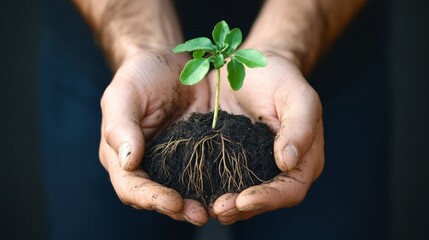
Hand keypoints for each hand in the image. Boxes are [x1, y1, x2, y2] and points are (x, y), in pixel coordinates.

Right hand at [99, 49, 209, 225]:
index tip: (174, 202)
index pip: (131, 186)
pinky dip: (214, 184)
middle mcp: (146, 164)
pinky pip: (203, 173)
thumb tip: (129, 162)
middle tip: (200, 214)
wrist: (169, 63)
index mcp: (122, 154)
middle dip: (177, 209)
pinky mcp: (196, 152)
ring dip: (197, 203)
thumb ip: (121, 127)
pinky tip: (230, 189)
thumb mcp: (124, 94)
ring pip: (181, 191)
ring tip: (217, 209)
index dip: (151, 198)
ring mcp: (172, 160)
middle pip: (157, 197)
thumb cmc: (140, 75)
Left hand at [208, 51, 323, 223]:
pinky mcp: (233, 159)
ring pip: (244, 196)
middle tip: (218, 209)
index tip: (244, 199)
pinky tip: (196, 192)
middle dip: (243, 207)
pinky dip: (212, 190)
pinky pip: (225, 180)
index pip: (291, 189)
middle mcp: (281, 169)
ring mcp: (256, 166)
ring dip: (226, 205)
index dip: (269, 198)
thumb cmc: (280, 77)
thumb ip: (299, 127)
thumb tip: (288, 162)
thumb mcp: (297, 95)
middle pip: (266, 200)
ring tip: (206, 208)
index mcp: (304, 158)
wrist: (251, 65)